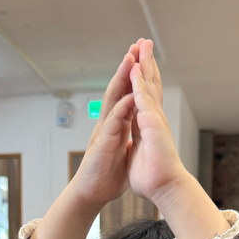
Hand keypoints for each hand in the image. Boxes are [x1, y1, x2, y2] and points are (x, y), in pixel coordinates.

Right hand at [71, 44, 137, 210]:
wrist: (93, 194)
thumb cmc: (107, 176)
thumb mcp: (123, 152)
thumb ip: (128, 138)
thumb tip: (135, 132)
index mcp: (118, 124)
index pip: (128, 93)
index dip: (137, 76)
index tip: (146, 56)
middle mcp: (110, 123)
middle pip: (120, 89)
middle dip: (129, 66)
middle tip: (138, 44)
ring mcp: (105, 131)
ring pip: (114, 99)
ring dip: (121, 79)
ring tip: (130, 59)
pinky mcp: (102, 144)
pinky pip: (113, 123)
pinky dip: (121, 109)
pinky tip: (128, 97)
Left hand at [126, 39, 186, 205]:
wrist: (165, 188)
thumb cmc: (153, 178)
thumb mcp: (139, 156)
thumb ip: (136, 145)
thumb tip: (135, 146)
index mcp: (148, 125)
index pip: (143, 96)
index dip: (140, 79)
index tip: (138, 63)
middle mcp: (154, 118)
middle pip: (149, 85)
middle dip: (146, 63)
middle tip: (144, 43)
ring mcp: (155, 119)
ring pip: (148, 85)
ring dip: (145, 64)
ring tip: (142, 45)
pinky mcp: (153, 124)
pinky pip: (143, 98)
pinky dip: (138, 82)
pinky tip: (135, 67)